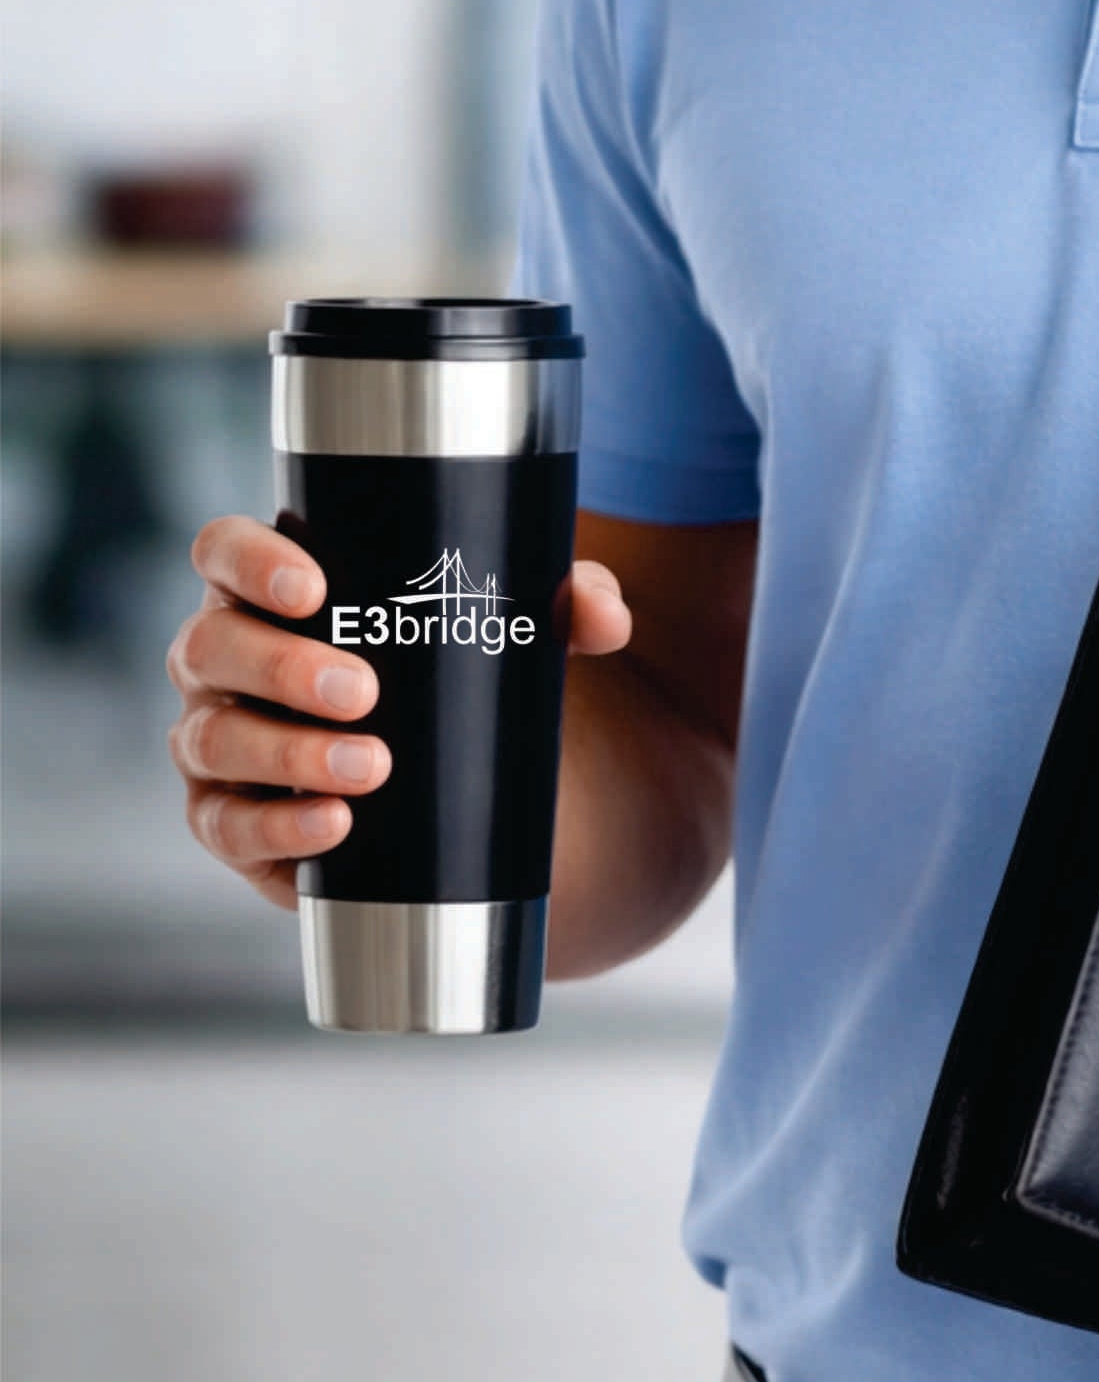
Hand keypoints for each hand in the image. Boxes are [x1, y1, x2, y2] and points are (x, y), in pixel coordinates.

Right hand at [168, 515, 631, 912]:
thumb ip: (567, 601)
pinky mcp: (233, 820)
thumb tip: (602, 615)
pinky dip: (277, 828)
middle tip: (364, 691)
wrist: (445, 784)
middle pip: (213, 647)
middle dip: (281, 667)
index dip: (249, 563)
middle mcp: (225, 659)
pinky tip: (333, 828)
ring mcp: (218, 740)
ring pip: (214, 738)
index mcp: (270, 589)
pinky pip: (227, 826)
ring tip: (371, 769)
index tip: (315, 587)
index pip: (224, 553)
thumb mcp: (508, 625)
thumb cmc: (452, 669)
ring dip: (287, 753)